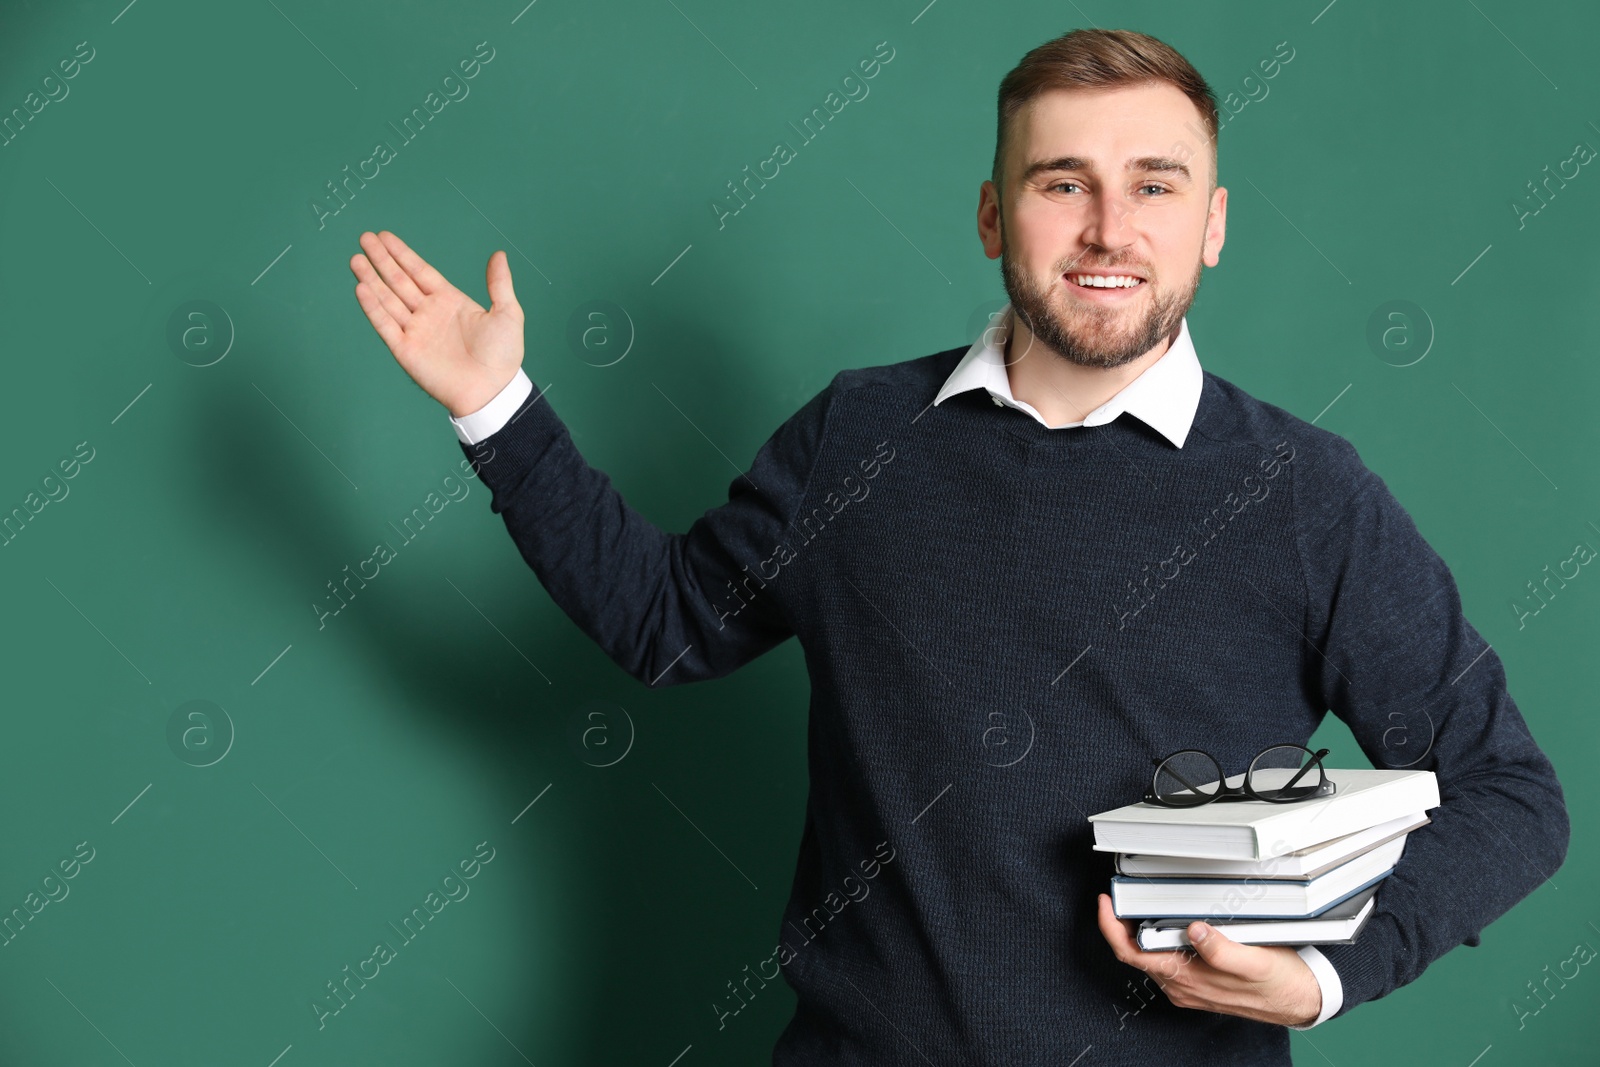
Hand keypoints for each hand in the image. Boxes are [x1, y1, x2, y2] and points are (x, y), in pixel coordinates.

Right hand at [350, 230, 525, 417]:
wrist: (492, 390)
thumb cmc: (503, 355)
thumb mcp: (507, 313)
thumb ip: (499, 283)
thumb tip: (499, 254)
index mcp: (450, 301)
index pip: (420, 271)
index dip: (402, 254)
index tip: (384, 237)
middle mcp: (429, 314)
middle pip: (399, 281)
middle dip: (381, 260)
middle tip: (364, 238)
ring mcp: (416, 331)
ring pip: (388, 300)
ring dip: (371, 280)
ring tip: (355, 259)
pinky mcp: (406, 350)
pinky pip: (385, 325)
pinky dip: (373, 308)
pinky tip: (361, 288)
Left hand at [1096, 892, 1321, 1026]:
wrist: (1301, 1001)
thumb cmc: (1280, 983)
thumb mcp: (1255, 963)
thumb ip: (1223, 951)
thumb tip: (1195, 931)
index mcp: (1187, 980)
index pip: (1131, 953)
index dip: (1111, 927)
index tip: (1106, 901)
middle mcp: (1182, 986)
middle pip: (1135, 953)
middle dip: (1121, 924)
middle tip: (1118, 894)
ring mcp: (1189, 986)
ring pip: (1150, 956)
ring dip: (1139, 930)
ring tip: (1137, 902)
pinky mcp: (1199, 982)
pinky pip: (1167, 960)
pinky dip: (1158, 938)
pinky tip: (1167, 921)